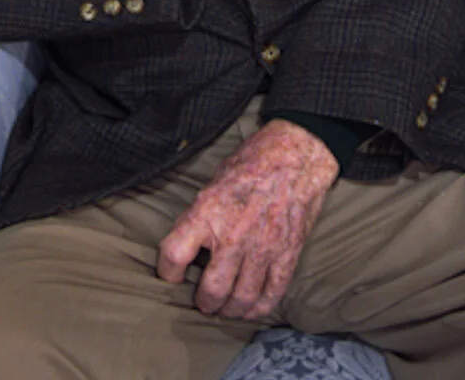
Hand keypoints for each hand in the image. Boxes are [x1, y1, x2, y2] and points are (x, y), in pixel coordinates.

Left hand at [156, 120, 337, 318]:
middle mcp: (234, 234)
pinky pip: (271, 294)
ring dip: (229, 310)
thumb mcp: (215, 180)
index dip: (167, 271)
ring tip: (225, 308)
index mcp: (209, 211)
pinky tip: (251, 308)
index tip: (171, 274)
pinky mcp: (287, 254)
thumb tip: (190, 242)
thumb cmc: (254, 161)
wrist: (297, 153)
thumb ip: (202, 214)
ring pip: (241, 299)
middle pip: (210, 289)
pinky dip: (259, 308)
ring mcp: (262, 247)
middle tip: (203, 302)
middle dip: (204, 302)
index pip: (174, 254)